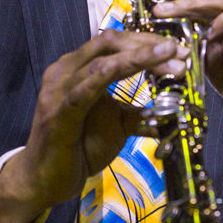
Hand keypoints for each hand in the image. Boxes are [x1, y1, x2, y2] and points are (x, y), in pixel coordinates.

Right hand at [0, 29, 188, 222]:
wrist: (45, 180)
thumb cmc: (77, 149)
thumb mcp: (117, 127)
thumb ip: (138, 113)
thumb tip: (171, 111)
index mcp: (78, 68)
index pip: (115, 43)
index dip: (148, 43)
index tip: (178, 53)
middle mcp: (65, 70)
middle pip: (110, 42)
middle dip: (147, 44)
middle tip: (178, 53)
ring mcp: (59, 89)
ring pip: (101, 61)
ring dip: (139, 57)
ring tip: (169, 57)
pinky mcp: (58, 112)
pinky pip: (85, 88)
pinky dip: (110, 75)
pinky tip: (130, 67)